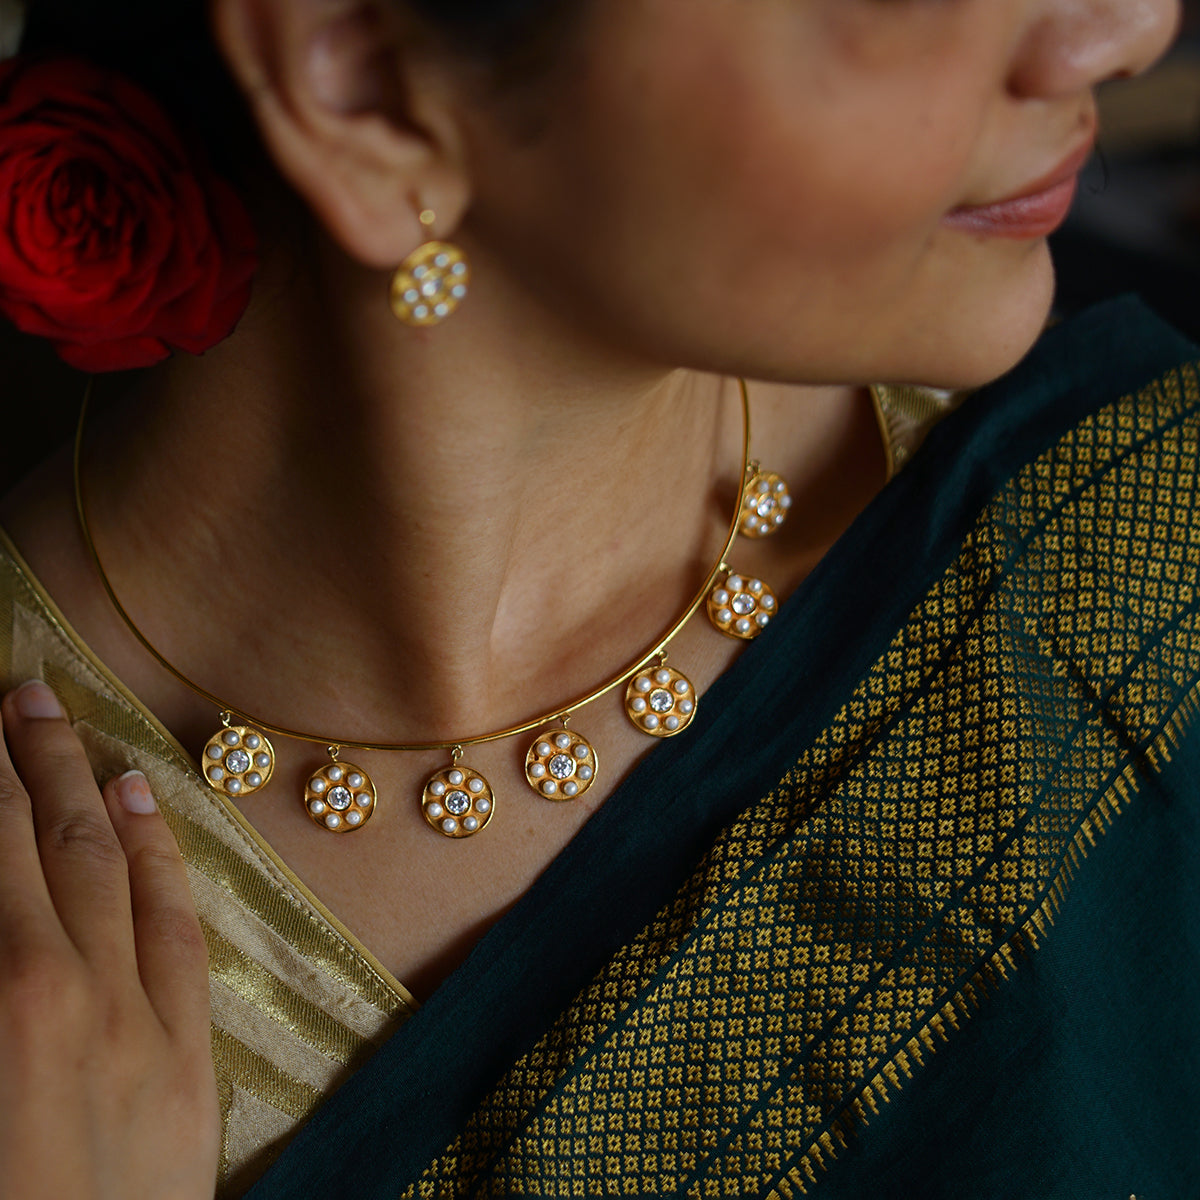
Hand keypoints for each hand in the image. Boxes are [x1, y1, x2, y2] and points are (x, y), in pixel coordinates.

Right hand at [0, 680, 218, 1199]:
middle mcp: (62, 985)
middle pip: (39, 842)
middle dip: (23, 759)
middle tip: (14, 689)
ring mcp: (133, 1015)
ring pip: (109, 868)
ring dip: (85, 788)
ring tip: (62, 723)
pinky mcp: (183, 1054)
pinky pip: (176, 927)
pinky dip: (160, 856)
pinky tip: (145, 808)